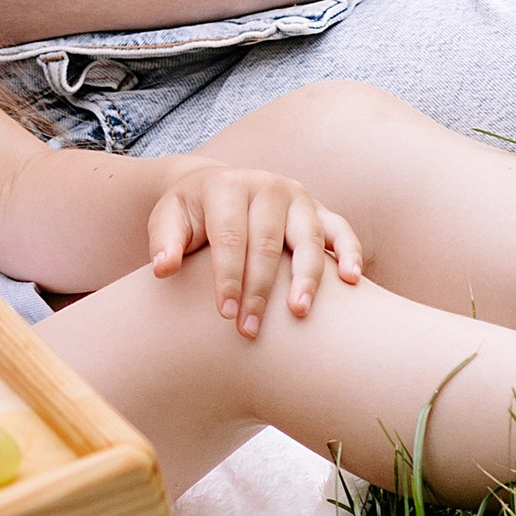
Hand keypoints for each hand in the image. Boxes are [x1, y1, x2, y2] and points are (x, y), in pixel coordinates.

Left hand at [145, 163, 361, 335]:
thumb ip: (164, 242)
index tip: (225, 314)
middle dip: (259, 289)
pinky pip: (340, 229)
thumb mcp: (168, 219)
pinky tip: (352, 279)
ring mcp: (297, 196)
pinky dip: (349, 252)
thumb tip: (163, 269)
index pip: (229, 236)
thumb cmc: (191, 213)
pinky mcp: (319, 209)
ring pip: (307, 237)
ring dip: (306, 276)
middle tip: (251, 330)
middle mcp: (266, 186)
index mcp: (227, 186)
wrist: (218, 187)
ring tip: (299, 312)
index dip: (228, 276)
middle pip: (267, 242)